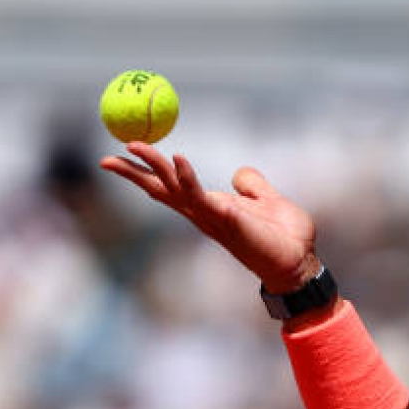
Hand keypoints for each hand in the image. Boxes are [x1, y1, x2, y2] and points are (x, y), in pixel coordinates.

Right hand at [100, 142, 319, 293]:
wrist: (300, 262)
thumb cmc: (285, 236)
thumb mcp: (267, 200)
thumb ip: (251, 186)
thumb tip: (238, 174)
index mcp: (211, 207)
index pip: (172, 187)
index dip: (148, 172)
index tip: (124, 154)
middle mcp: (206, 214)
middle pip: (162, 190)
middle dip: (135, 172)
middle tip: (108, 156)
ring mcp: (214, 218)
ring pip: (175, 190)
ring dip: (155, 167)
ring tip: (136, 146)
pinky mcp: (229, 220)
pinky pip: (202, 196)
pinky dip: (188, 178)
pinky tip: (178, 160)